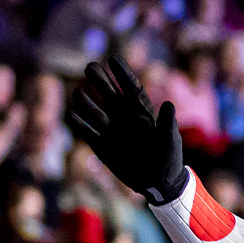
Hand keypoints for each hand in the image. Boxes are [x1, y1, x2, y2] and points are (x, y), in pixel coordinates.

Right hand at [67, 56, 186, 203]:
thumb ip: (167, 123)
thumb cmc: (168, 159)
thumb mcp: (170, 140)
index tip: (112, 59)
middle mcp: (124, 117)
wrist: (158, 183)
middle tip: (90, 67)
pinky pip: (87, 131)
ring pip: (94, 110)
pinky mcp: (102, 145)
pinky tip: (73, 116)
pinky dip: (80, 124)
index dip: (122, 73)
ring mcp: (112, 130)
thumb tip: (169, 104)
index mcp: (142, 112)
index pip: (130, 88)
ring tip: (79, 93)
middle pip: (109, 93)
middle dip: (99, 80)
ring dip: (86, 102)